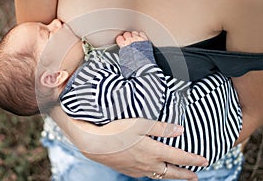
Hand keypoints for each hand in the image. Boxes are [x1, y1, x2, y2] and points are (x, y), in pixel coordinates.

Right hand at [50, 108, 206, 180]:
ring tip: (177, 176)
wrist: (94, 143)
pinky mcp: (127, 170)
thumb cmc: (116, 130)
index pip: (179, 158)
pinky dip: (154, 174)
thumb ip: (161, 128)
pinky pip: (145, 174)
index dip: (193, 160)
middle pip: (171, 172)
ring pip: (159, 175)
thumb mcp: (140, 124)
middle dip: (185, 174)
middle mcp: (147, 163)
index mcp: (153, 151)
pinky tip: (152, 171)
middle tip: (196, 177)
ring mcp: (137, 169)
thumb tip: (180, 130)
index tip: (205, 161)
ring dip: (170, 175)